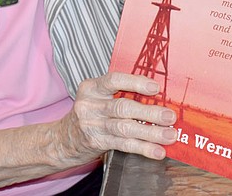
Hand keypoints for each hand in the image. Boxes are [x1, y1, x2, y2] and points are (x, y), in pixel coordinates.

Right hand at [58, 72, 177, 163]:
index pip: (114, 80)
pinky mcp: (96, 142)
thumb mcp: (97, 97)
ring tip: (169, 135)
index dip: (135, 83)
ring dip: (150, 132)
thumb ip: (120, 93)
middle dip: (149, 112)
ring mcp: (92, 125)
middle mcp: (90, 105)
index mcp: (92, 87)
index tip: (155, 88)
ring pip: (125, 128)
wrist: (62, 139)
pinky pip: (123, 145)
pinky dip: (143, 148)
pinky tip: (157, 151)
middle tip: (169, 116)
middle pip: (123, 107)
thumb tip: (157, 96)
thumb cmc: (89, 113)